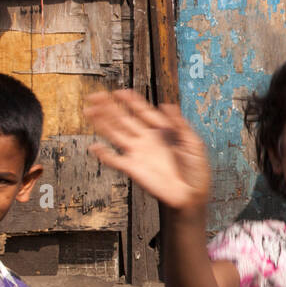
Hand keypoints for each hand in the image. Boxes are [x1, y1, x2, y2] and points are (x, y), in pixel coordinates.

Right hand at [85, 90, 211, 211]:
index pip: (143, 112)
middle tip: (95, 96)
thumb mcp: (194, 143)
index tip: (119, 91)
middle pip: (124, 119)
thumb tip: (167, 105)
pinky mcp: (133, 168)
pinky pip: (115, 160)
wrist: (191, 195)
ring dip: (102, 123)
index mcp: (161, 131)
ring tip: (89, 111)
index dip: (131, 101)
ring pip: (115, 134)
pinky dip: (104, 154)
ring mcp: (138, 153)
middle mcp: (146, 140)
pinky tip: (94, 146)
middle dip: (109, 107)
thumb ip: (180, 124)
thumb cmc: (195, 170)